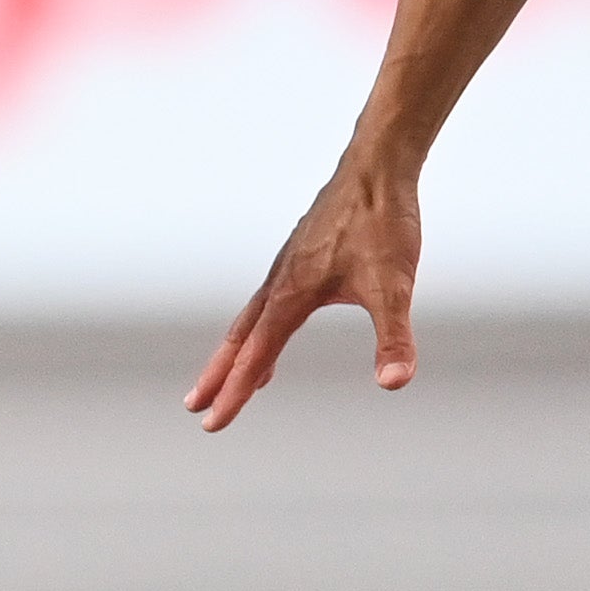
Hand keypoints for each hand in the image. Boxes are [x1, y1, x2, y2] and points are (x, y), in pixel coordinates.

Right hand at [184, 164, 420, 430]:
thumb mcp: (395, 287)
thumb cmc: (384, 223)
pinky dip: (258, 326)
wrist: (378, 167)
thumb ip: (394, 338)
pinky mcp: (299, 254)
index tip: (213, 423)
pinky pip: (267, 300)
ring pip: (250, 318)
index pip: (256, 356)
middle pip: (239, 339)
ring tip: (224, 378)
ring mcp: (287, 266)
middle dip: (218, 376)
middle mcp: (280, 282)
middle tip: (195, 407)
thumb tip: (394, 383)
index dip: (235, 393)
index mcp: (293, 295)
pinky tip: (272, 326)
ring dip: (234, 351)